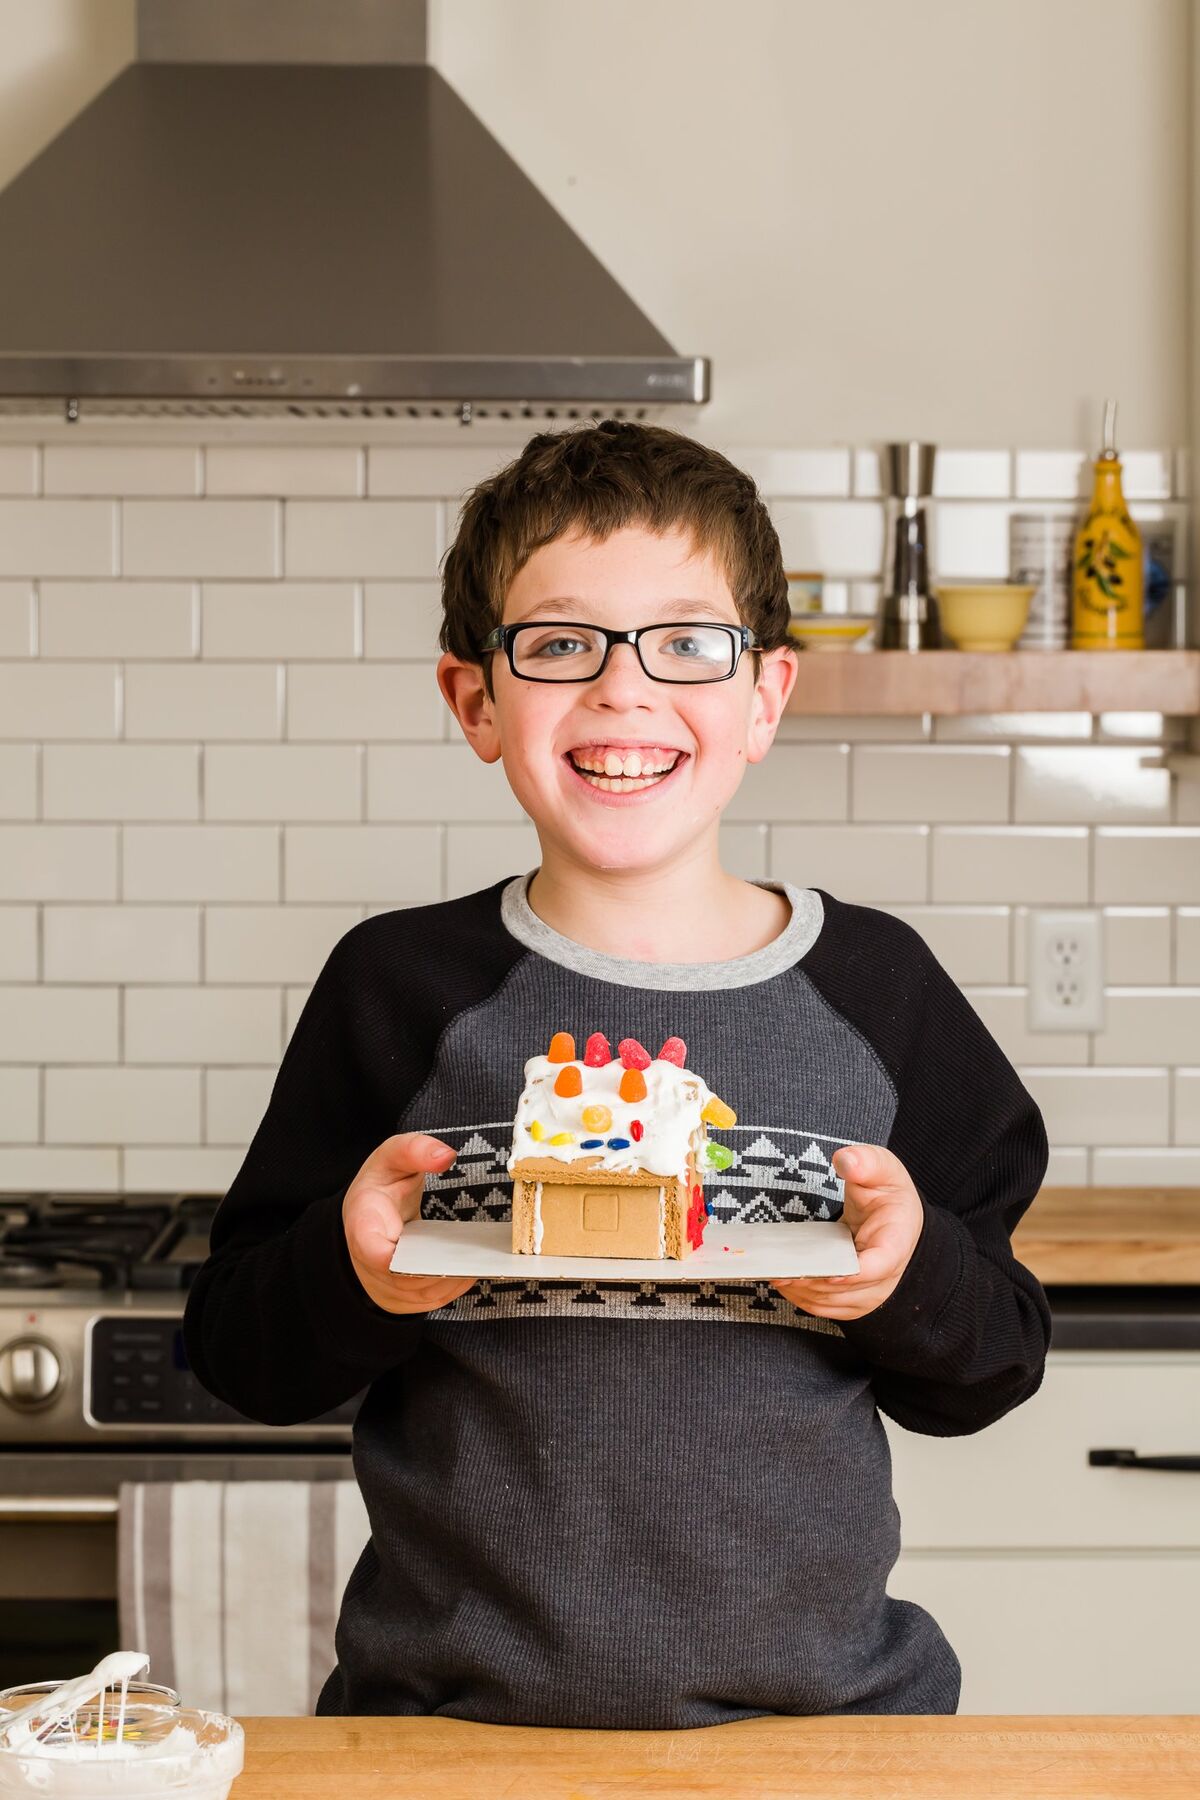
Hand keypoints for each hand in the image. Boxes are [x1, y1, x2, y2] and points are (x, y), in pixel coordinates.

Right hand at [343, 1132, 476, 1314]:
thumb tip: (445, 1155)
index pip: (372, 1250)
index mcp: (364, 1224)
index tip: (428, 1252)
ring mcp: (381, 1285)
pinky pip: (427, 1301)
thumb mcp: (391, 1158)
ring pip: (419, 1294)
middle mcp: (367, 1262)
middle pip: (404, 1278)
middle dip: (439, 1268)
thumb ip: (414, 1150)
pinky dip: (450, 1288)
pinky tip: (470, 1270)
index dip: (394, 1260)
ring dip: (449, 1280)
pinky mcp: (399, 1298)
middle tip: (475, 1255)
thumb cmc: (380, 1188)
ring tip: (480, 1262)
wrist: (366, 1219)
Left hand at [770, 1143, 924, 1320]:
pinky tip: (784, 1281)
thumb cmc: (889, 1194)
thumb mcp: (883, 1169)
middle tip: (779, 1268)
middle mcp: (887, 1275)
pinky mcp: (854, 1300)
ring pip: (834, 1303)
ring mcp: (871, 1292)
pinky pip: (826, 1308)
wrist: (897, 1221)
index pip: (879, 1265)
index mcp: (897, 1242)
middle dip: (813, 1281)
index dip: (853, 1273)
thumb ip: (866, 1161)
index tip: (828, 1272)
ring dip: (803, 1292)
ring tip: (774, 1272)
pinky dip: (803, 1298)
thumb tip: (846, 1161)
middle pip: (848, 1290)